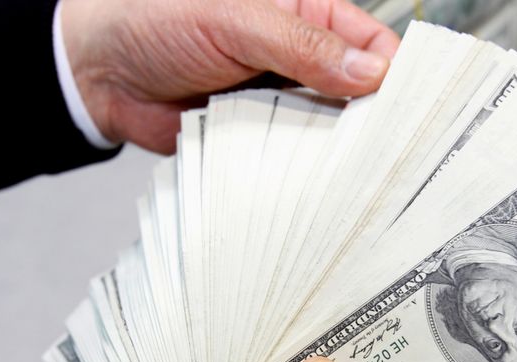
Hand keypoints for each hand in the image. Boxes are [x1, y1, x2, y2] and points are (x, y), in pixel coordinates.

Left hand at [60, 0, 398, 152]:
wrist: (100, 72)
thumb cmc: (158, 21)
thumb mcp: (235, 19)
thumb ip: (304, 45)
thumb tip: (371, 73)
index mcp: (308, 17)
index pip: (373, 44)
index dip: (398, 75)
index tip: (417, 110)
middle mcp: (303, 63)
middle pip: (360, 96)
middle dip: (375, 123)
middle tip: (397, 156)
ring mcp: (284, 105)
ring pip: (331, 134)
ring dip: (341, 153)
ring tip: (364, 178)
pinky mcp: (262, 141)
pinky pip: (296, 161)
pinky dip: (307, 173)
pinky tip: (321, 189)